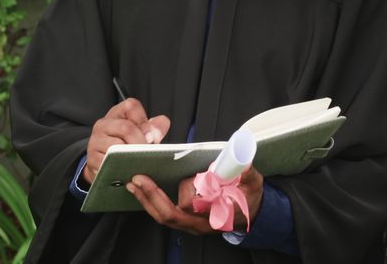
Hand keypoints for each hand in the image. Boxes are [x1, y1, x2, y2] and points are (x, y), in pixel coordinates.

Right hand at [83, 98, 169, 184]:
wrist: (104, 165)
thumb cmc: (126, 147)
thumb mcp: (140, 133)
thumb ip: (154, 128)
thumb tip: (158, 129)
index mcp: (117, 114)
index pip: (131, 106)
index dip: (144, 120)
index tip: (151, 135)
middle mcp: (103, 124)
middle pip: (126, 128)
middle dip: (141, 142)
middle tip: (148, 153)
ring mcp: (95, 141)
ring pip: (117, 146)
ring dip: (132, 156)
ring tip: (139, 162)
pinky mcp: (92, 159)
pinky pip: (110, 162)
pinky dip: (122, 167)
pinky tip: (128, 170)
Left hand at [126, 165, 264, 233]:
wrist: (251, 213)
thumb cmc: (249, 198)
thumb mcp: (252, 184)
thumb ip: (246, 174)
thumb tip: (243, 162)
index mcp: (215, 215)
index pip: (193, 206)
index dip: (188, 190)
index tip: (187, 175)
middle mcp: (199, 223)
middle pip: (170, 215)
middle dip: (152, 197)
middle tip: (139, 179)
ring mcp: (190, 224)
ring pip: (163, 216)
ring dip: (147, 199)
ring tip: (134, 183)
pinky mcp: (185, 219)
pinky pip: (164, 213)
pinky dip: (151, 201)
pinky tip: (141, 189)